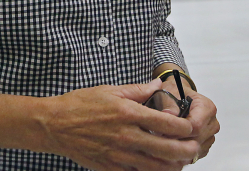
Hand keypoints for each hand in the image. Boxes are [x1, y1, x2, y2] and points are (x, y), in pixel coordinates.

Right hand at [42, 79, 199, 170]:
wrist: (55, 125)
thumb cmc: (80, 105)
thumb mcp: (110, 90)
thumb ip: (137, 90)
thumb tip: (157, 85)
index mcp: (128, 113)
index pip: (167, 124)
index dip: (184, 127)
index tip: (190, 127)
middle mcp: (127, 136)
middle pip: (168, 149)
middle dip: (186, 150)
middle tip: (193, 148)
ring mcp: (119, 155)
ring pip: (156, 167)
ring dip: (173, 165)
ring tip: (179, 161)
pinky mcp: (111, 168)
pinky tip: (156, 167)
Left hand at [158, 78, 218, 163]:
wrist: (178, 97)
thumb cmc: (174, 93)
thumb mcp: (169, 91)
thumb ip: (169, 102)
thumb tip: (168, 114)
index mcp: (207, 107)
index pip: (196, 126)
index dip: (178, 130)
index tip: (162, 131)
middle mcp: (212, 123)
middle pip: (196, 139)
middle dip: (177, 140)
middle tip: (159, 137)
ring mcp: (210, 135)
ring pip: (195, 149)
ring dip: (179, 147)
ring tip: (163, 139)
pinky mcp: (205, 145)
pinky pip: (195, 155)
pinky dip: (182, 153)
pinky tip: (170, 145)